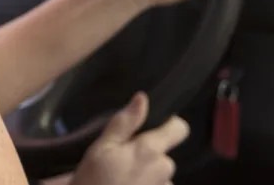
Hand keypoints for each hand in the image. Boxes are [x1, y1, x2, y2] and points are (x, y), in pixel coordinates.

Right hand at [71, 92, 188, 184]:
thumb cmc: (94, 180)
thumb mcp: (101, 148)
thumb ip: (124, 123)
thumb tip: (142, 98)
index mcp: (150, 150)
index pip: (180, 128)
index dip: (169, 125)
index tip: (153, 128)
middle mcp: (164, 169)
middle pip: (164, 155)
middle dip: (148, 156)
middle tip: (121, 162)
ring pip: (160, 176)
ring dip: (146, 176)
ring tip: (122, 181)